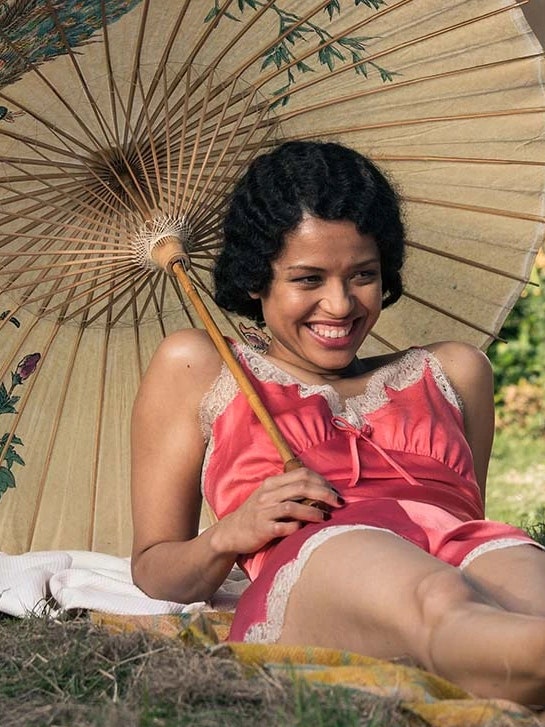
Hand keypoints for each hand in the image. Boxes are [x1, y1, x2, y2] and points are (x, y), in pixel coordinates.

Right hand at [211, 467, 343, 555]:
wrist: (231, 532)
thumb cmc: (257, 514)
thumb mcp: (270, 496)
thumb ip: (290, 490)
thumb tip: (321, 490)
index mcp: (272, 483)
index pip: (302, 474)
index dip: (322, 481)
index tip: (334, 492)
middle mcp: (267, 494)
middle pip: (301, 487)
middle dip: (324, 493)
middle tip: (339, 503)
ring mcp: (264, 512)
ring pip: (293, 506)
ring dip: (314, 511)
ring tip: (326, 517)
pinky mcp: (262, 530)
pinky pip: (284, 527)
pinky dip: (297, 527)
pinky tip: (306, 530)